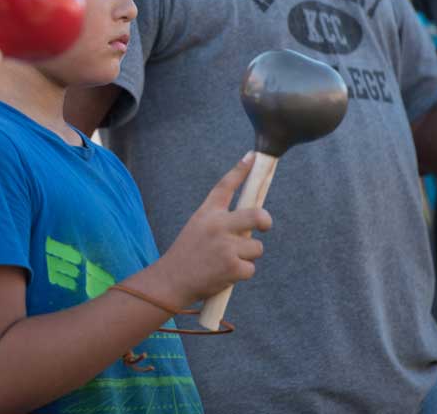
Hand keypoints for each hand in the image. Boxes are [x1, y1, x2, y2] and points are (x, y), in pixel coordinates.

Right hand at [156, 153, 271, 306]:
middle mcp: (217, 226)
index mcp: (207, 213)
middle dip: (265, 220)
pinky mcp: (232, 267)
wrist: (171, 281)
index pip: (225, 186)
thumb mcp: (198, 227)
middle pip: (255, 215)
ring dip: (247, 256)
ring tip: (226, 261)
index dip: (240, 170)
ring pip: (256, 247)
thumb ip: (221, 221)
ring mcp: (226, 247)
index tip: (253, 156)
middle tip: (265, 225)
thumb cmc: (187, 254)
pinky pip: (251, 268)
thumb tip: (253, 219)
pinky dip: (241, 274)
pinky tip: (225, 275)